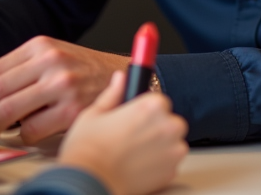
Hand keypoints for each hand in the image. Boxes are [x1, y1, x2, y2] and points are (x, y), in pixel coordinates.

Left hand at [0, 36, 128, 143]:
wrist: (125, 79)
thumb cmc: (86, 71)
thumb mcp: (55, 56)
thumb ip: (24, 68)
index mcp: (41, 46)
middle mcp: (50, 62)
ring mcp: (62, 86)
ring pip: (9, 110)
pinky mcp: (72, 110)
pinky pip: (31, 130)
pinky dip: (22, 136)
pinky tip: (26, 133)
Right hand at [57, 71, 188, 194]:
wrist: (89, 183)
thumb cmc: (88, 150)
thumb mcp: (95, 113)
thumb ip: (113, 93)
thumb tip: (119, 79)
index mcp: (150, 107)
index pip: (160, 100)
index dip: (146, 109)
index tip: (136, 116)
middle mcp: (167, 127)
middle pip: (170, 121)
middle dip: (155, 126)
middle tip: (132, 135)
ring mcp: (172, 151)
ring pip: (172, 142)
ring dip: (159, 145)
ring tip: (133, 152)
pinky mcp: (172, 172)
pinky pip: (170, 162)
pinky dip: (159, 163)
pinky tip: (138, 164)